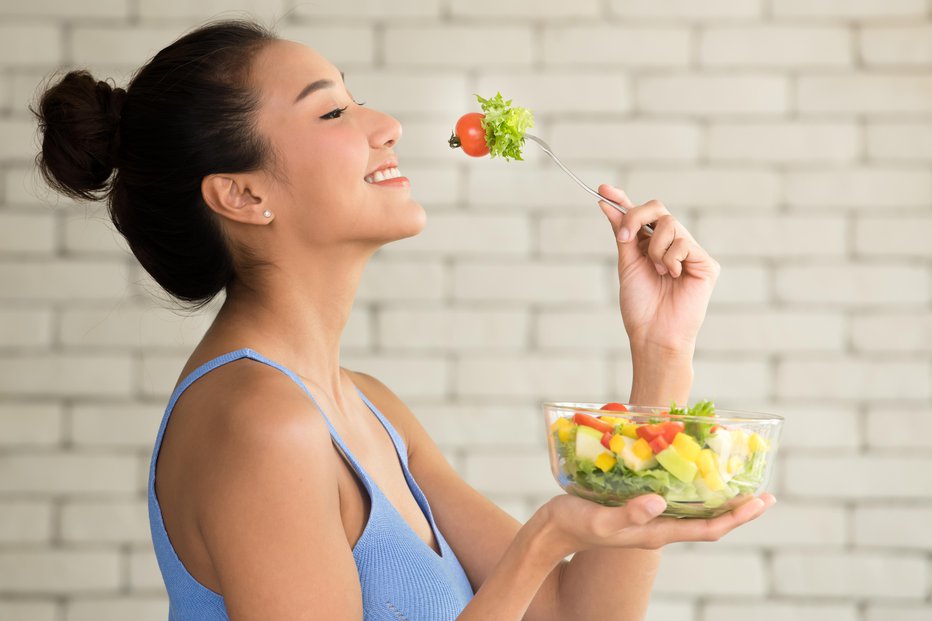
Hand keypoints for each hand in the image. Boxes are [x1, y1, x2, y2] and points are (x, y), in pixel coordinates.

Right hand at [539, 492, 775, 555]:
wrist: (553, 530)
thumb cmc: (574, 523)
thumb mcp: (601, 518)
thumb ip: (629, 514)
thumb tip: (660, 503)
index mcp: (656, 532)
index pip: (708, 528)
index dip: (737, 517)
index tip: (761, 502)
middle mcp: (658, 526)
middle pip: (708, 521)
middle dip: (737, 508)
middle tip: (763, 492)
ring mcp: (648, 518)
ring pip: (692, 510)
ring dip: (716, 498)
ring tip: (734, 480)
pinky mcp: (637, 506)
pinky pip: (673, 499)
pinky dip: (689, 487)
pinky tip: (688, 471)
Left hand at [597, 184, 719, 354]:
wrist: (653, 333)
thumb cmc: (640, 305)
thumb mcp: (627, 263)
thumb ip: (622, 233)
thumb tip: (607, 204)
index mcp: (650, 246)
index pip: (640, 216)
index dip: (622, 200)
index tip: (603, 189)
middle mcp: (671, 245)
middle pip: (658, 209)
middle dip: (636, 217)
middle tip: (625, 237)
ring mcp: (689, 252)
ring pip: (670, 224)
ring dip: (655, 248)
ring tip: (657, 272)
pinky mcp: (705, 263)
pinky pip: (683, 242)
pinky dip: (670, 259)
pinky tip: (672, 277)